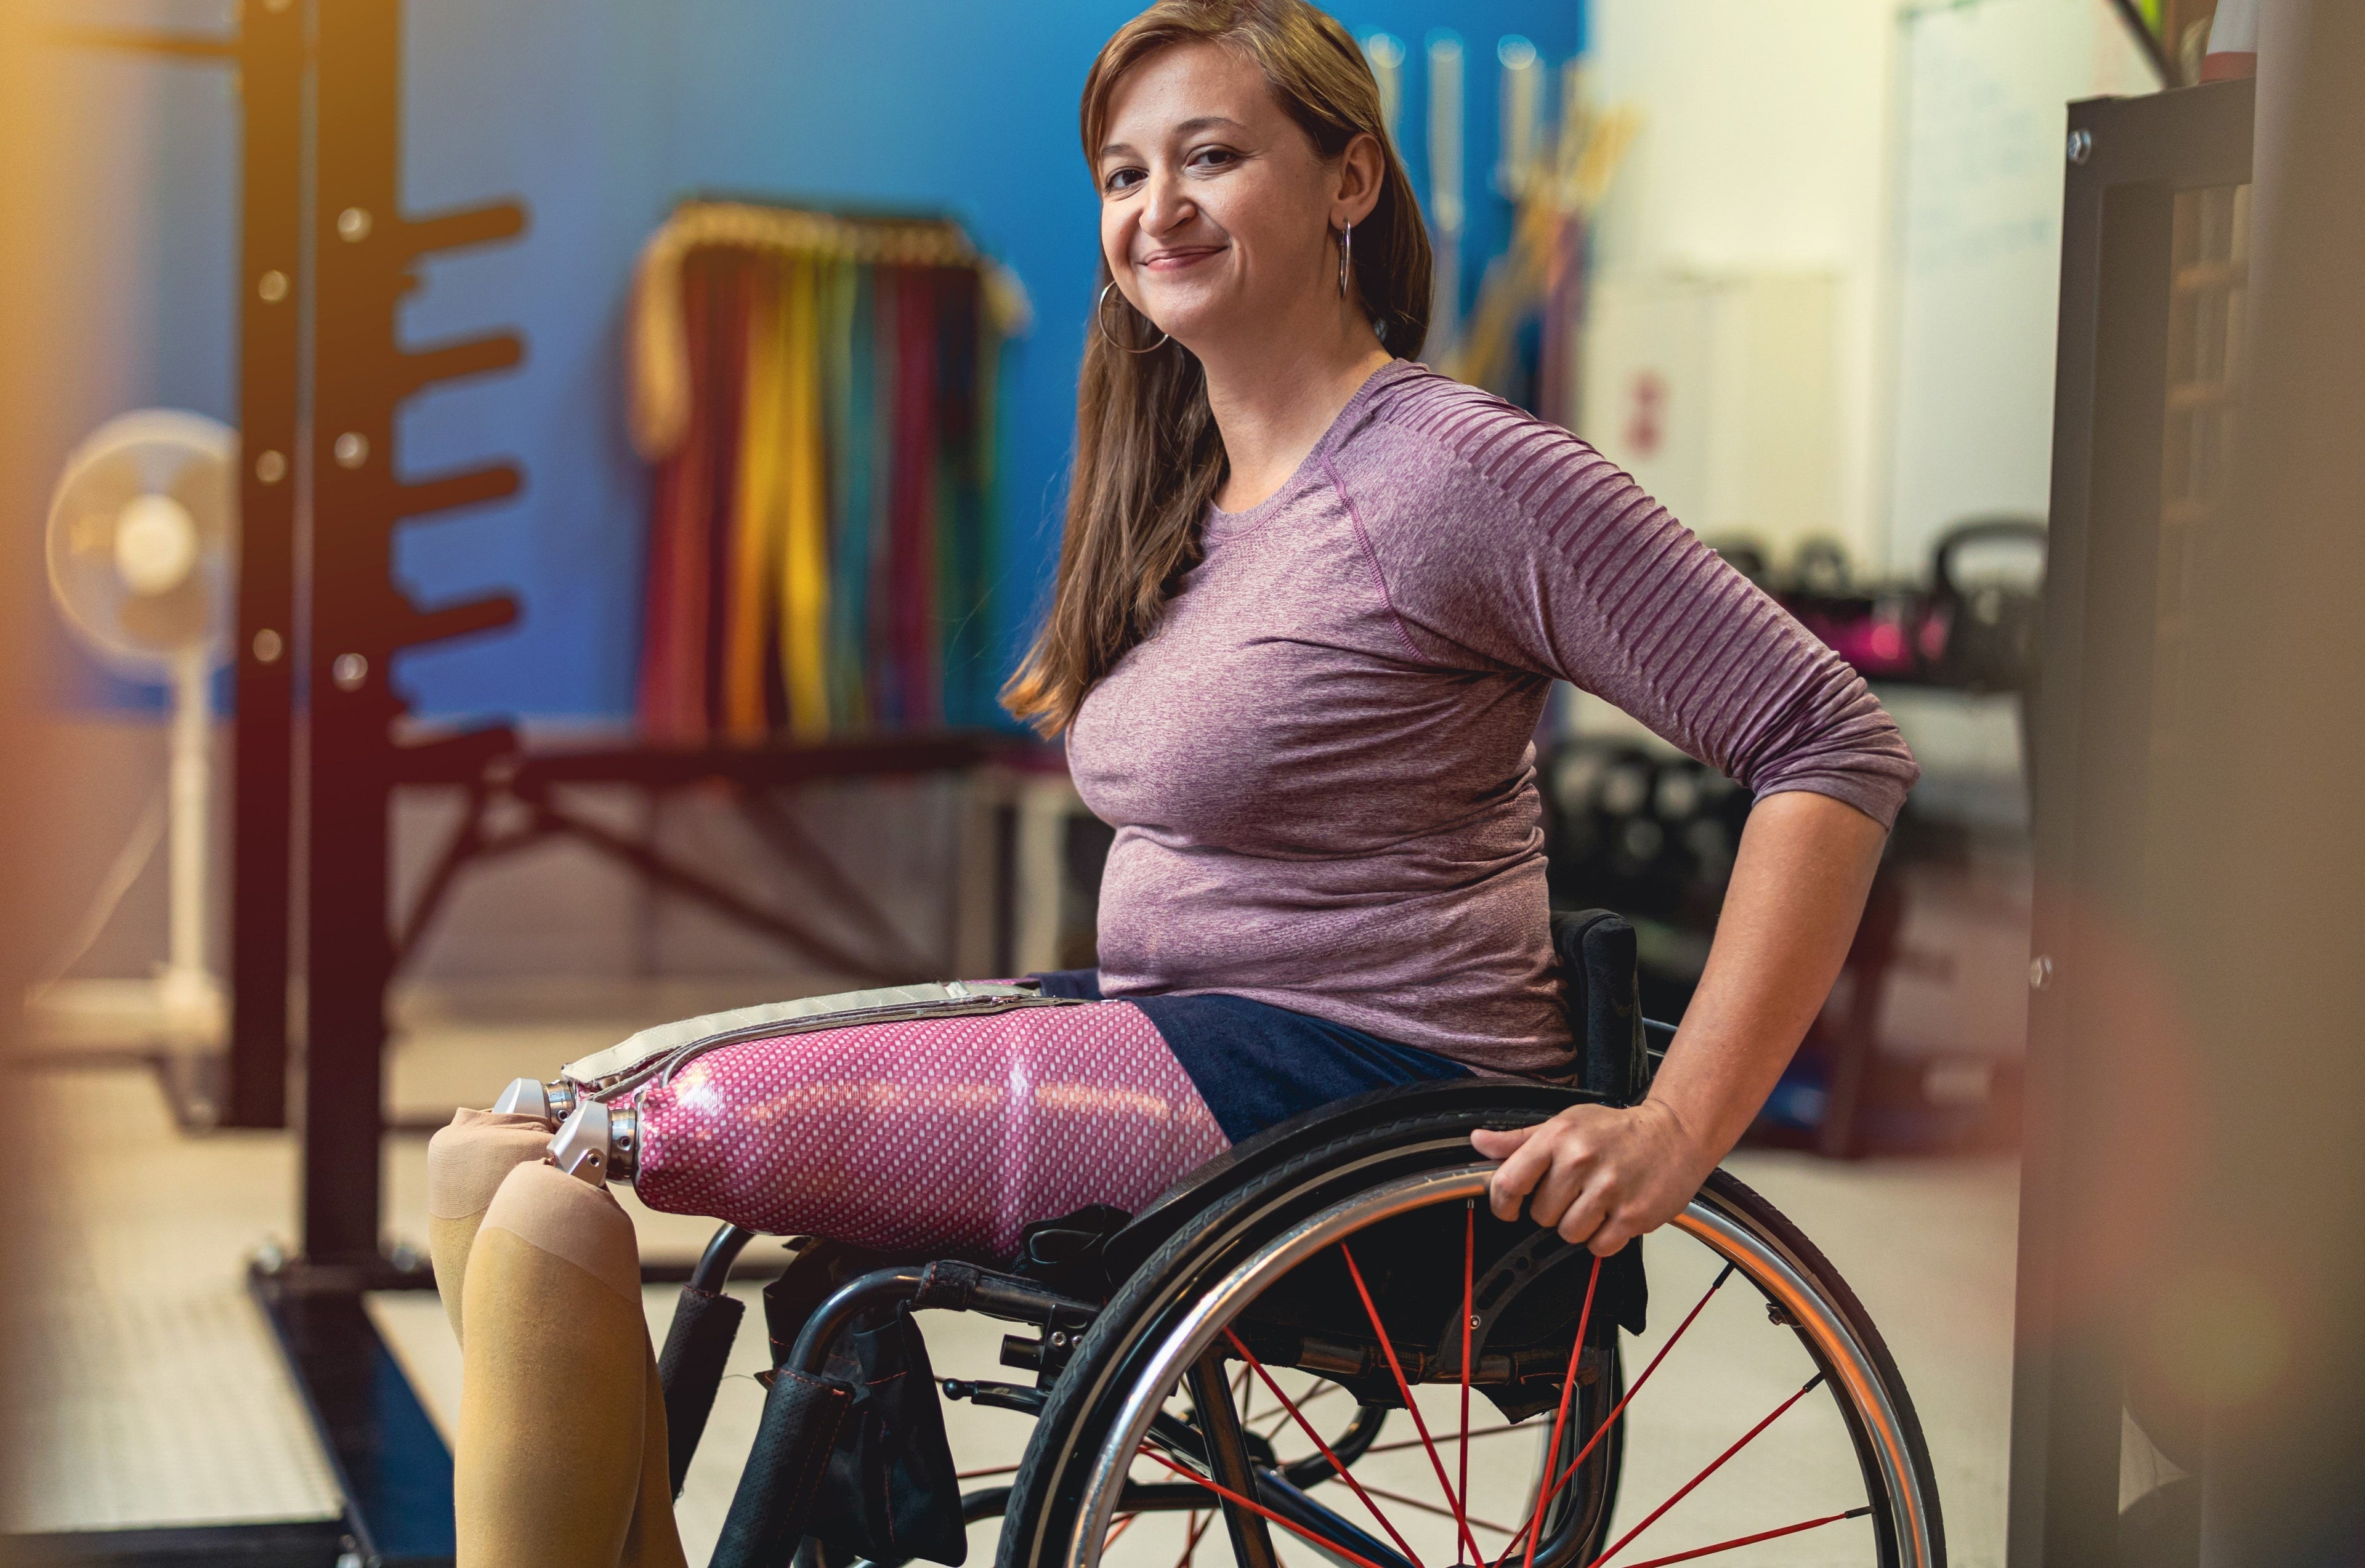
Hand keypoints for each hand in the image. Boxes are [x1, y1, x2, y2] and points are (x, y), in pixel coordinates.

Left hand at [1470, 1100, 1714, 1254]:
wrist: (1674, 1133)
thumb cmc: (1615, 1131)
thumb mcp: (1564, 1123)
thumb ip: (1518, 1140)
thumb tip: (1479, 1142)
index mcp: (1557, 1137)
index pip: (1509, 1182)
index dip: (1503, 1203)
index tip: (1509, 1208)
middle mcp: (1581, 1160)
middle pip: (1540, 1215)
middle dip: (1552, 1211)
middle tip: (1573, 1193)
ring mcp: (1609, 1189)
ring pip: (1569, 1234)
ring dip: (1578, 1226)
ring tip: (1594, 1203)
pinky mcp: (1634, 1214)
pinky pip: (1599, 1246)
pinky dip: (1603, 1239)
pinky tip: (1612, 1216)